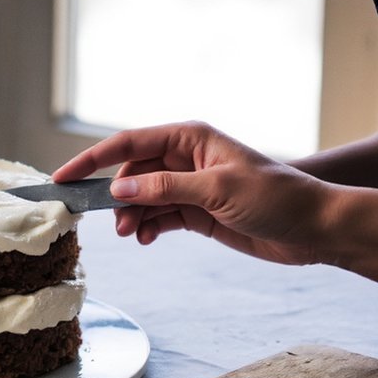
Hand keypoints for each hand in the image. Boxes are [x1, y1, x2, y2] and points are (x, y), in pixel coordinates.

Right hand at [53, 122, 334, 265]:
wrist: (314, 229)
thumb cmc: (276, 198)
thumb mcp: (217, 189)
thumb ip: (165, 188)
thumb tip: (119, 190)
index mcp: (190, 137)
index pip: (129, 142)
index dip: (92, 159)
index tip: (63, 178)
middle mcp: (186, 158)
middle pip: (131, 172)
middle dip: (117, 197)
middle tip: (113, 224)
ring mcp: (190, 186)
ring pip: (142, 198)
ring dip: (132, 217)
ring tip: (134, 236)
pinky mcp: (197, 212)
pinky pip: (158, 216)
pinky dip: (148, 228)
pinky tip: (148, 240)